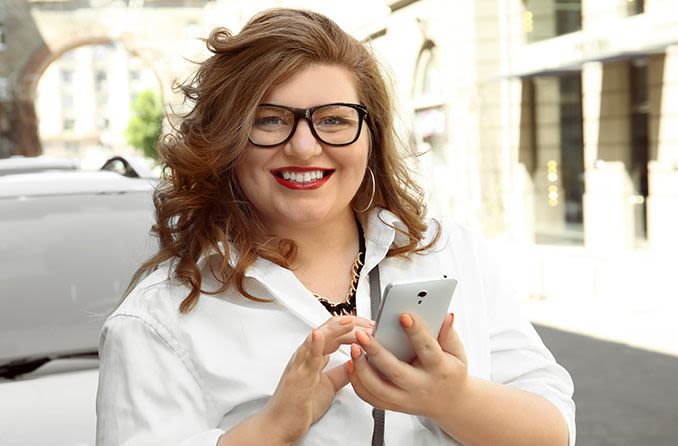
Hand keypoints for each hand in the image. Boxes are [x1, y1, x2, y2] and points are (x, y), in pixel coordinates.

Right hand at [262, 315, 373, 443]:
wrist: (279, 425)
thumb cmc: (299, 405)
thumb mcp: (329, 386)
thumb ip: (342, 373)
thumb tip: (355, 363)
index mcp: (314, 356)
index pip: (337, 334)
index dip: (355, 328)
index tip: (372, 328)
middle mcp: (307, 355)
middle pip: (330, 331)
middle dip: (351, 326)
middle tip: (370, 324)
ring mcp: (300, 363)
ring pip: (318, 339)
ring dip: (335, 329)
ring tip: (349, 321)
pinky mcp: (297, 376)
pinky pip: (306, 359)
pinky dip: (313, 345)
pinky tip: (318, 335)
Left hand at [348, 313, 468, 419]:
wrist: (450, 403)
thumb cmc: (451, 373)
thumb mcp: (457, 353)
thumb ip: (449, 334)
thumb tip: (446, 316)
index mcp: (439, 370)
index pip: (427, 349)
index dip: (416, 332)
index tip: (404, 315)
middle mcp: (420, 386)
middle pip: (395, 371)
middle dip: (376, 351)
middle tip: (362, 334)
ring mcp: (405, 399)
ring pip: (378, 388)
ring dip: (362, 368)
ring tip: (354, 347)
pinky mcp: (393, 405)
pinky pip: (371, 398)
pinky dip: (358, 382)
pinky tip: (352, 364)